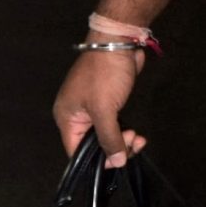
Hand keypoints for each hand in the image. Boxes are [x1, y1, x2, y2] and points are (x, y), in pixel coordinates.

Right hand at [52, 50, 147, 169]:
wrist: (117, 43)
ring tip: (138, 137)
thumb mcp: (104, 110)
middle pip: (92, 146)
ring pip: (105, 136)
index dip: (95, 161)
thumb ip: (109, 138)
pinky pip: (113, 125)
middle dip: (114, 148)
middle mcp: (76, 116)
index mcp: (67, 118)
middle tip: (133, 142)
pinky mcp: (107, 103)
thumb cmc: (104, 76)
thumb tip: (117, 163)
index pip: (76, 151)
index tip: (118, 160)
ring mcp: (91, 109)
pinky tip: (137, 133)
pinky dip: (124, 131)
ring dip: (122, 140)